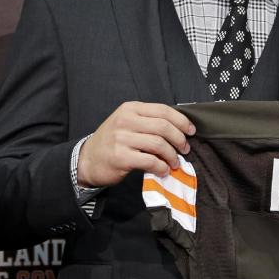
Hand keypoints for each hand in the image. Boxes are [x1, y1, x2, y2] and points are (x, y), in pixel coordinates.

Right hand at [77, 101, 194, 187]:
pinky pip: (150, 161)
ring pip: (159, 144)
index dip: (181, 120)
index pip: (163, 110)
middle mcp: (125, 121)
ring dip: (172, 155)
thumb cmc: (113, 141)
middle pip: (163, 127)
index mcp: (130, 108)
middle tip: (185, 149)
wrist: (87, 160)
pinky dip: (161, 166)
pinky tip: (163, 170)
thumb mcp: (127, 123)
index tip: (191, 131)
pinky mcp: (120, 157)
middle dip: (179, 139)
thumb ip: (149, 121)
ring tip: (175, 162)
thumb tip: (180, 128)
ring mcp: (121, 139)